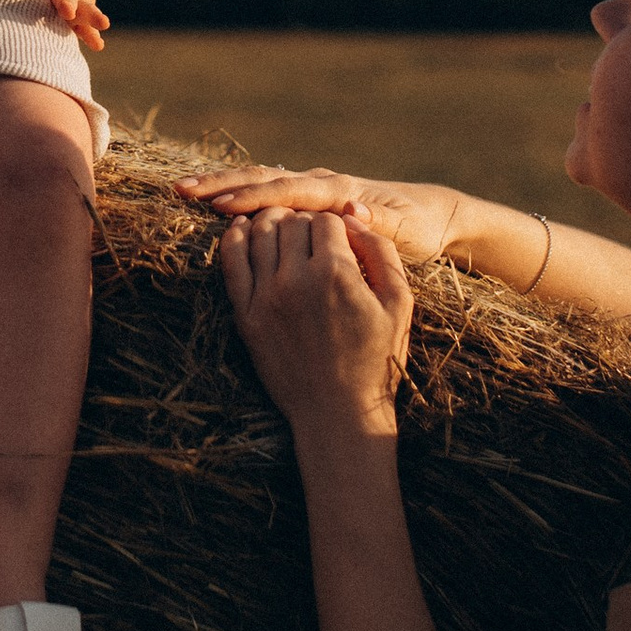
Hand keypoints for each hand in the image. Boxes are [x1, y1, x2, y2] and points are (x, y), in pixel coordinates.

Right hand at [178, 165, 463, 267]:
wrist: (432, 213)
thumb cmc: (421, 229)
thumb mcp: (407, 233)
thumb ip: (379, 225)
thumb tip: (350, 213)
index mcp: (339, 191)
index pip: (288, 193)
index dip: (253, 200)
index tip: (219, 206)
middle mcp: (322, 182)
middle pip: (264, 178)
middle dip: (223, 183)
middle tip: (182, 188)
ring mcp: (313, 187)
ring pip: (261, 180)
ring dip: (224, 183)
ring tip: (185, 188)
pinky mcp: (310, 198)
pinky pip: (268, 192)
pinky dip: (238, 190)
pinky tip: (212, 198)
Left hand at [218, 210, 413, 444]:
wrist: (338, 413)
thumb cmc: (375, 361)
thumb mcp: (399, 303)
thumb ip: (380, 251)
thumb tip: (352, 217)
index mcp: (337, 273)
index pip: (326, 220)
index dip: (334, 224)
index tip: (337, 237)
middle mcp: (296, 279)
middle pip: (292, 221)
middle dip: (303, 222)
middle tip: (310, 235)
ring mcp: (265, 297)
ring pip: (260, 232)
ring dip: (271, 222)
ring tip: (280, 225)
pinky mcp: (245, 316)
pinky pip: (231, 261)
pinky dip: (235, 238)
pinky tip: (242, 229)